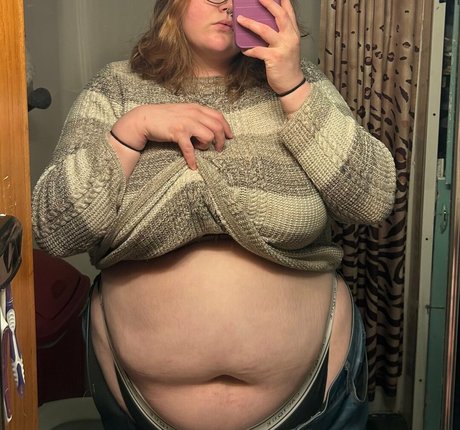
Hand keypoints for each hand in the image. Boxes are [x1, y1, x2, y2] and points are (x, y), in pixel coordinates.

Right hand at [113, 103, 233, 169]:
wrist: (145, 118)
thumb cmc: (165, 117)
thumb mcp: (184, 112)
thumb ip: (197, 117)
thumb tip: (210, 128)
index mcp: (196, 108)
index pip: (219, 116)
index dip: (227, 128)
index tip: (230, 137)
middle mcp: (194, 113)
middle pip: (217, 127)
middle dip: (220, 141)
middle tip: (218, 149)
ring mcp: (186, 123)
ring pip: (208, 136)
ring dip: (206, 146)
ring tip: (199, 148)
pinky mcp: (178, 133)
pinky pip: (190, 149)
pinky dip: (193, 159)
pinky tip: (193, 166)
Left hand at [236, 0, 303, 94]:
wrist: (291, 83)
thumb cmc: (287, 65)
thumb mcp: (287, 46)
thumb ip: (280, 34)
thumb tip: (263, 24)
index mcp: (293, 33)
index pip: (289, 12)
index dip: (283, 1)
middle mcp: (290, 37)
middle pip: (279, 15)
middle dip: (268, 3)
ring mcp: (283, 47)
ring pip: (265, 30)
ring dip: (251, 24)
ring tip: (240, 19)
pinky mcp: (274, 58)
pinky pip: (258, 51)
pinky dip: (249, 50)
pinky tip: (243, 49)